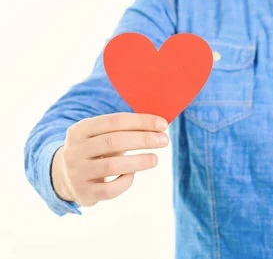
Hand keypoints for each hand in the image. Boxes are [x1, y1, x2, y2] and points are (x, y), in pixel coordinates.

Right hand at [51, 113, 169, 206]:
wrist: (67, 176)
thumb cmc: (96, 150)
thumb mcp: (102, 135)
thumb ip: (125, 128)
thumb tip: (159, 125)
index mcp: (80, 130)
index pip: (114, 121)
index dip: (141, 121)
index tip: (163, 124)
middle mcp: (75, 150)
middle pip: (113, 141)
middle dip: (143, 140)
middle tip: (164, 140)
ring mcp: (77, 173)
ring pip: (111, 167)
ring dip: (138, 162)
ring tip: (155, 159)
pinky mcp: (83, 193)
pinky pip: (108, 190)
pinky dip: (125, 182)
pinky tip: (132, 175)